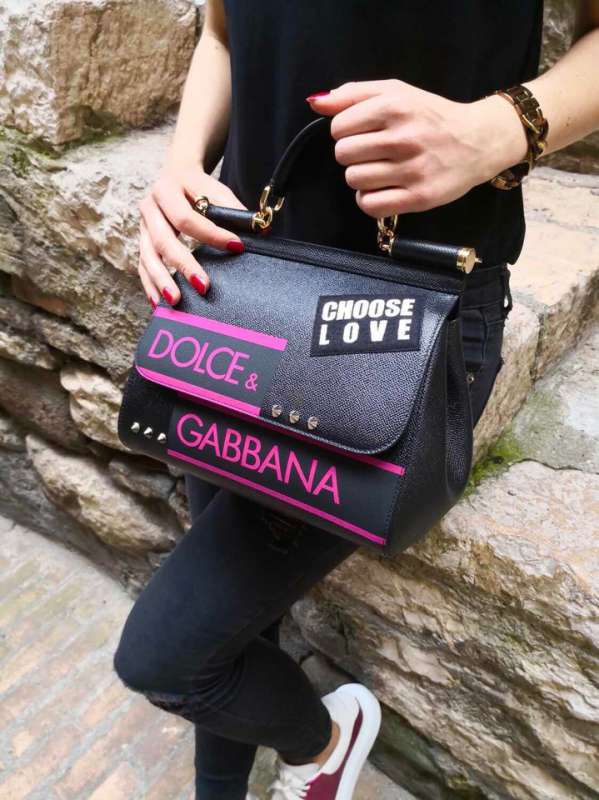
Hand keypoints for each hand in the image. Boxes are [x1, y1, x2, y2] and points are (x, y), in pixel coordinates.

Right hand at [138, 163, 245, 307]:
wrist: (174, 175)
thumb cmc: (198, 187)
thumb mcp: (216, 190)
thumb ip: (235, 210)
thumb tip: (262, 231)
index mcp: (167, 189)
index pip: (187, 218)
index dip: (212, 234)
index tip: (236, 247)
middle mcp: (149, 207)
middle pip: (163, 240)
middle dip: (184, 265)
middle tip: (203, 286)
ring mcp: (142, 226)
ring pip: (148, 256)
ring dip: (161, 281)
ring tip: (175, 300)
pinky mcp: (141, 241)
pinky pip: (143, 266)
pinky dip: (150, 285)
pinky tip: (159, 303)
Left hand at [307, 80, 527, 218]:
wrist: (479, 141)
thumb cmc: (431, 116)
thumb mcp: (396, 92)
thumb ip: (353, 94)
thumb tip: (316, 102)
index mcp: (395, 107)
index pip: (338, 127)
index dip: (345, 131)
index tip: (363, 132)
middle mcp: (404, 138)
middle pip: (343, 154)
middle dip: (352, 154)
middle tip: (373, 152)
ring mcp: (412, 170)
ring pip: (355, 180)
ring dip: (361, 177)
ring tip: (380, 170)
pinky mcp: (418, 198)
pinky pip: (370, 205)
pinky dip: (368, 200)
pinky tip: (381, 190)